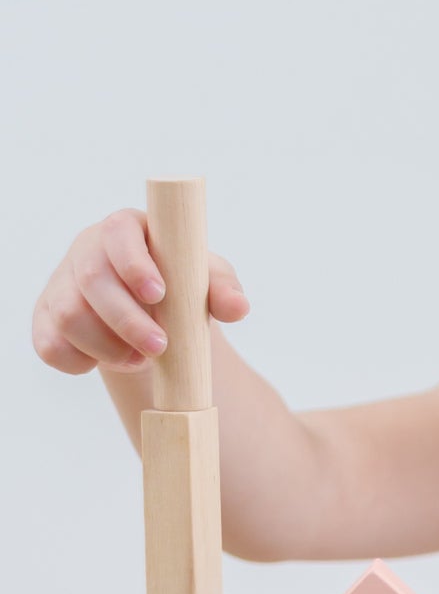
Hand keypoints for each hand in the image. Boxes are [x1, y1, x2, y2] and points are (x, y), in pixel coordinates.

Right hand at [32, 208, 249, 375]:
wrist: (151, 315)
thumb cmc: (179, 286)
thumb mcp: (205, 280)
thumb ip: (222, 288)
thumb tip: (237, 307)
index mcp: (125, 230)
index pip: (119, 233)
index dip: (134, 263)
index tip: (159, 293)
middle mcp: (86, 251)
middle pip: (91, 279)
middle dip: (127, 320)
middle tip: (160, 347)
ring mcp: (61, 285)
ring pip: (68, 316)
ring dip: (107, 346)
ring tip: (141, 359)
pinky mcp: (46, 320)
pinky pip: (50, 346)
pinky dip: (80, 362)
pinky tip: (108, 362)